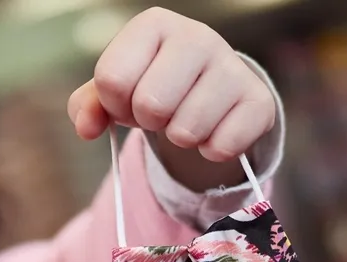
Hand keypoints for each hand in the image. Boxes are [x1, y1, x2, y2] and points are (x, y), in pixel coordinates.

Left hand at [67, 8, 275, 162]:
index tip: (129, 100)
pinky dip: (211, 151)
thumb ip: (87, 106)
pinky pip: (222, 146)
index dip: (115, 104)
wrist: (210, 89)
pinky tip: (214, 131)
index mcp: (153, 25)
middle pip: (150, 105)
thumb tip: (87, 127)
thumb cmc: (153, 84)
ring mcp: (232, 66)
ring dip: (180, 139)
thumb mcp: (115, 91)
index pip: (112, 79)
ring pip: (186, 131)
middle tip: (161, 112)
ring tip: (186, 119)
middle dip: (149, 122)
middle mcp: (197, 36)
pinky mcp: (259, 100)